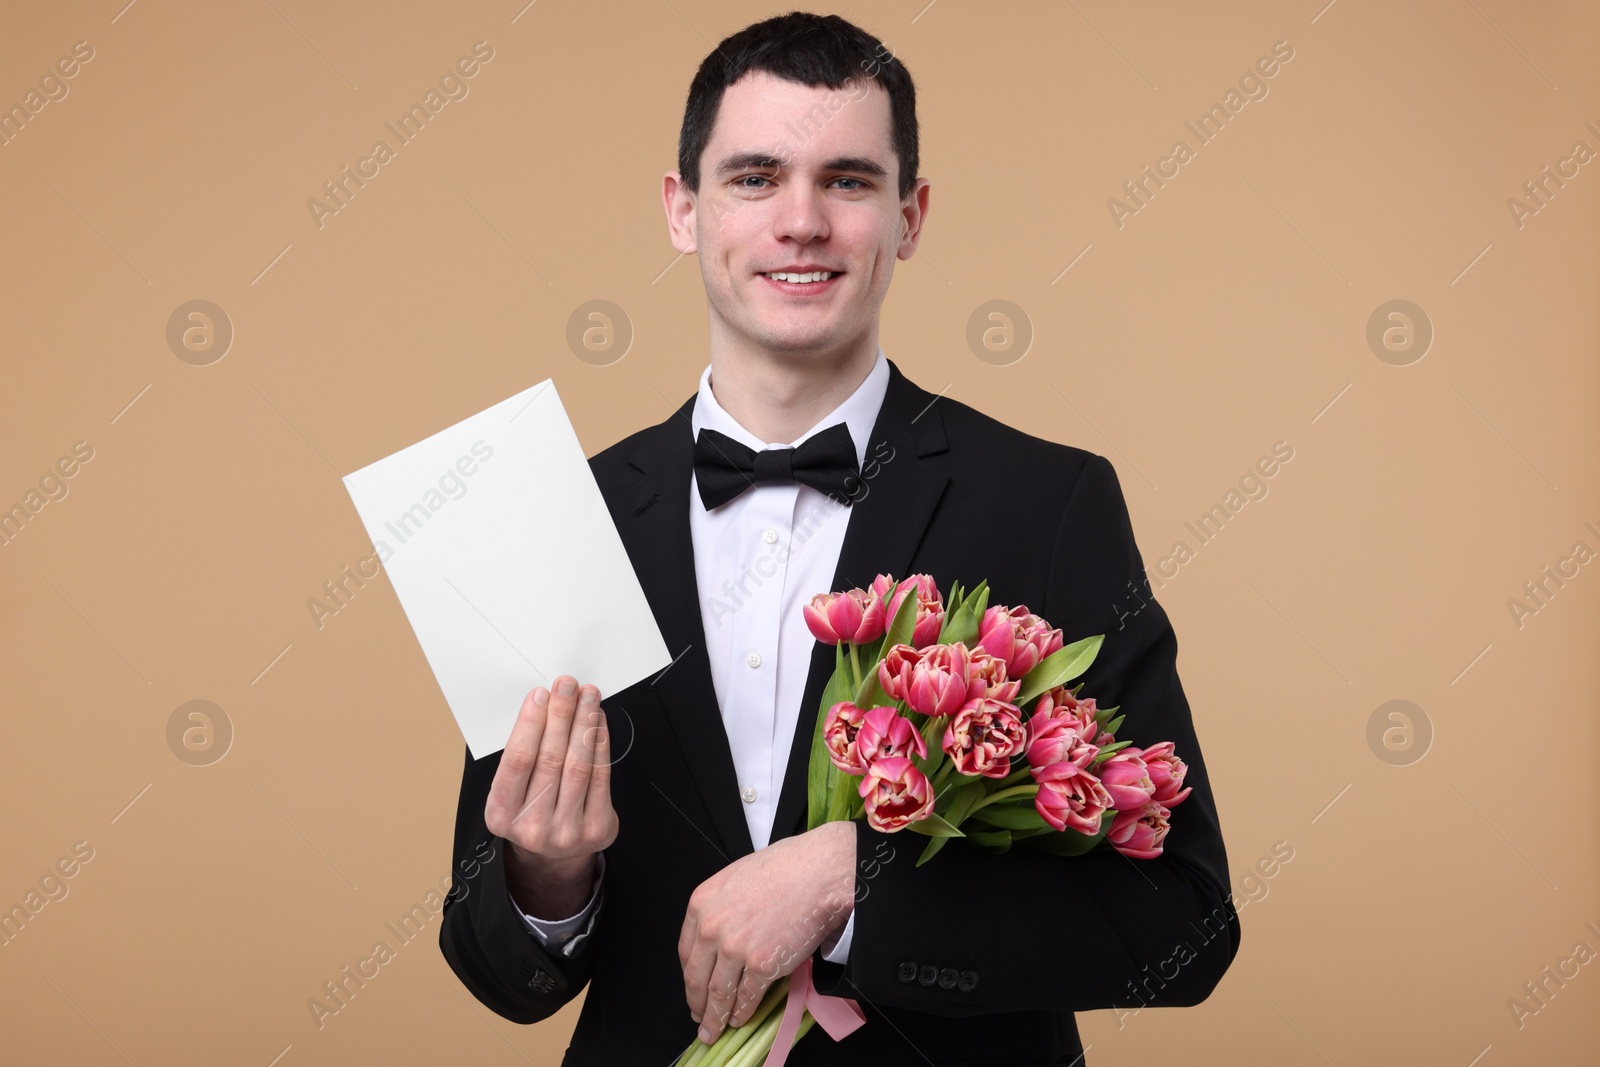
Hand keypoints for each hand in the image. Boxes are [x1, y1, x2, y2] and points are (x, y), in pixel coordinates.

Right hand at [484, 676, 617, 918]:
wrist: (552, 855)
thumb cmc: (529, 810)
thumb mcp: (509, 790)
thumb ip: (521, 755)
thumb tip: (542, 705)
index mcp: (501, 815)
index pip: (517, 761)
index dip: (530, 724)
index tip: (540, 695)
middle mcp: (532, 827)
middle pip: (550, 759)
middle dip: (561, 715)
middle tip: (567, 686)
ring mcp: (567, 832)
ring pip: (579, 765)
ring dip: (584, 723)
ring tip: (587, 696)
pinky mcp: (597, 829)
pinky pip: (601, 776)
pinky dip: (600, 743)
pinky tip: (598, 721)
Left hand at [679, 821, 854, 1043]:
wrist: (817, 873)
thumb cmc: (785, 869)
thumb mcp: (735, 880)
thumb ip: (721, 909)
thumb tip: (721, 939)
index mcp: (701, 904)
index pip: (686, 952)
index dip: (689, 977)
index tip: (693, 989)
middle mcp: (712, 928)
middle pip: (697, 978)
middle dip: (697, 1004)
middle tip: (698, 1018)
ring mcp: (736, 949)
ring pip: (719, 993)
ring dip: (715, 1017)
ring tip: (714, 1029)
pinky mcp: (762, 965)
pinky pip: (747, 997)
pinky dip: (742, 1013)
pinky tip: (739, 1019)